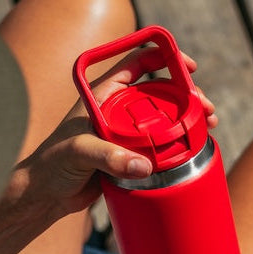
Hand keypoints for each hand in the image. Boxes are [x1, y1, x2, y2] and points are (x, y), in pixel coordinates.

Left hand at [0, 46, 216, 253]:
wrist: (44, 196)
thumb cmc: (51, 166)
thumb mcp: (79, 153)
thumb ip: (109, 157)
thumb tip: (144, 167)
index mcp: (102, 95)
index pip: (137, 63)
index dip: (165, 57)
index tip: (189, 67)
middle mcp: (116, 110)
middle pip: (160, 92)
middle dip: (187, 96)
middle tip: (206, 110)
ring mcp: (124, 133)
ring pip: (163, 120)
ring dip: (187, 121)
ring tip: (208, 129)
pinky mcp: (129, 157)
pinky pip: (159, 147)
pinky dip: (178, 146)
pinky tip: (193, 149)